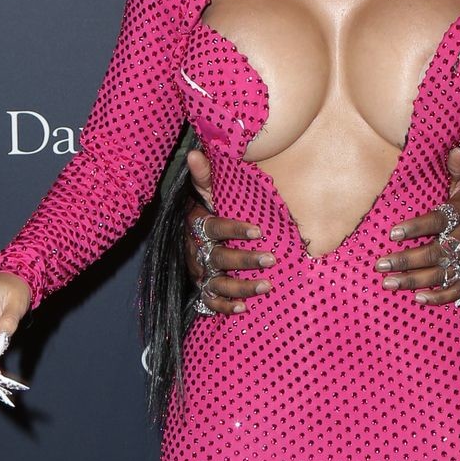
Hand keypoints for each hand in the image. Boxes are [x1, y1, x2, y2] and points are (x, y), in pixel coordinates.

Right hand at [184, 148, 274, 315]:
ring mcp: (199, 272)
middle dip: (245, 260)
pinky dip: (225, 307)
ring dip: (241, 286)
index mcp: (197, 226)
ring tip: (267, 285)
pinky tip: (244, 308)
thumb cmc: (206, 212)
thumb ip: (205, 176)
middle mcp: (196, 251)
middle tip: (272, 258)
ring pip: (217, 283)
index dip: (234, 230)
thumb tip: (196, 151)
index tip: (258, 230)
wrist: (187, 238)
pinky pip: (210, 302)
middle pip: (219, 258)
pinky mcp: (202, 289)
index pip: (214, 228)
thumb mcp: (204, 194)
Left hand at [376, 148, 459, 304]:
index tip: (394, 233)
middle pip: (434, 253)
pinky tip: (418, 299)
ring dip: (414, 281)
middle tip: (381, 264)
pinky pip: (456, 290)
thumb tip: (453, 149)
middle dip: (406, 260)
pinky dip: (439, 297)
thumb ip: (458, 169)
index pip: (438, 221)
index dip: (416, 228)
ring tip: (389, 283)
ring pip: (440, 274)